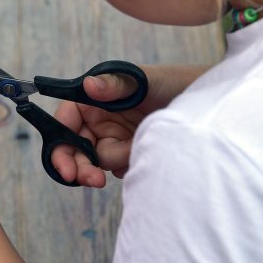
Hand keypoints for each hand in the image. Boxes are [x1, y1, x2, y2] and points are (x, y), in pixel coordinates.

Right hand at [51, 64, 211, 186]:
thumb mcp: (143, 81)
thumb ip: (115, 85)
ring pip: (98, 162)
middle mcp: (98, 119)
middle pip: (74, 149)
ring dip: (116, 161)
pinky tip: (143, 153)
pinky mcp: (127, 152)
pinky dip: (129, 165)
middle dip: (82, 167)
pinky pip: (118, 168)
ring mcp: (112, 137)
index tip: (66, 168)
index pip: (64, 124)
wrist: (202, 105)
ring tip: (136, 150)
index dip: (59, 146)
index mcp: (92, 100)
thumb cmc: (171, 82)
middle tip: (95, 180)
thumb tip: (89, 86)